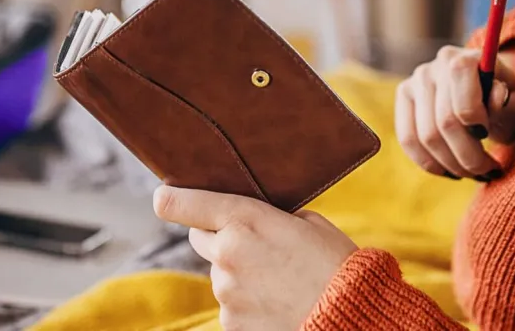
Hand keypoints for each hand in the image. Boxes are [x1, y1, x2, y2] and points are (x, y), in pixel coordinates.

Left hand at [153, 185, 357, 330]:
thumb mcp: (308, 222)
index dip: (171, 199)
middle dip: (220, 237)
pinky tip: (277, 302)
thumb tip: (255, 222)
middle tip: (254, 244)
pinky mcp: (232, 324)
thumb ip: (270, 217)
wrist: (350, 316)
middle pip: (201, 239)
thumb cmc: (337, 264)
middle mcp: (226, 254)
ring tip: (278, 281)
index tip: (164, 197)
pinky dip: (247, 302)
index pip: (182, 204)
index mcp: (244, 219)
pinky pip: (231, 305)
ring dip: (238, 273)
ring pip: (220, 274)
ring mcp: (227, 292)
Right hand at [396, 45, 514, 181]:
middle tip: (488, 171)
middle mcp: (433, 68)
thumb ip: (506, 99)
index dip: (476, 127)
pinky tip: (450, 171)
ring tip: (473, 173)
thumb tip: (496, 95)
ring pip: (426, 138)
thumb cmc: (503, 99)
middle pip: (445, 124)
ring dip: (452, 165)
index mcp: (463, 59)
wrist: (482, 90)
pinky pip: (408, 140)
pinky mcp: (404, 98)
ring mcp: (414, 82)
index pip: (463, 101)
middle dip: (469, 157)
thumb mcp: (514, 100)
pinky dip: (430, 163)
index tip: (489, 138)